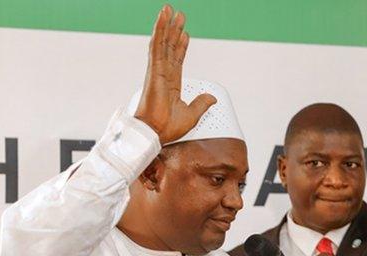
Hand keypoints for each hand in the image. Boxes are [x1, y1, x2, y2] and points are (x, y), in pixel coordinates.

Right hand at [134, 5, 216, 143]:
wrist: (155, 133)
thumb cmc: (167, 128)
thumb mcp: (192, 115)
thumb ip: (201, 103)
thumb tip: (212, 97)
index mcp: (171, 84)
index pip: (177, 60)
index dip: (181, 46)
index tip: (185, 34)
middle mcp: (163, 75)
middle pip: (170, 47)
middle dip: (174, 30)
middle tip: (178, 15)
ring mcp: (158, 71)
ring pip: (163, 42)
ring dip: (166, 25)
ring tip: (170, 10)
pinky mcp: (154, 69)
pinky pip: (158, 46)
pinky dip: (160, 31)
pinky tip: (163, 19)